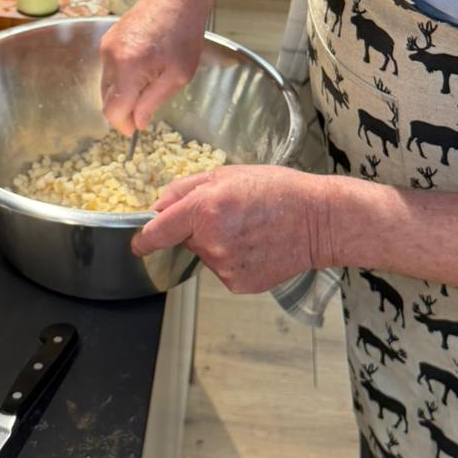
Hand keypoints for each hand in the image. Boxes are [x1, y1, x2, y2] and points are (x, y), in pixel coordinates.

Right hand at [100, 0, 210, 135]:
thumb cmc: (184, 34)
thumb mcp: (177, 76)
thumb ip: (153, 102)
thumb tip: (137, 123)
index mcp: (128, 68)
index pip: (113, 111)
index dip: (124, 125)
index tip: (136, 130)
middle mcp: (110, 57)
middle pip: (106, 99)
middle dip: (124, 110)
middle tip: (146, 109)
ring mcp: (106, 46)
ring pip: (107, 84)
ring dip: (123, 93)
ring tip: (149, 82)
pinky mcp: (108, 38)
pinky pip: (109, 68)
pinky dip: (122, 77)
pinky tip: (143, 68)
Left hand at [133, 166, 338, 294]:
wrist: (319, 221)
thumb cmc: (279, 191)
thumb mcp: (229, 174)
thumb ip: (186, 189)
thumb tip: (158, 206)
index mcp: (205, 208)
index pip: (157, 232)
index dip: (144, 238)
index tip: (138, 242)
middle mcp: (211, 241)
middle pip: (185, 239)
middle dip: (198, 228)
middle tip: (232, 214)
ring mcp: (225, 266)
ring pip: (205, 255)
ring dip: (217, 244)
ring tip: (250, 229)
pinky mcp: (238, 283)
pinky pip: (222, 270)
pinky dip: (233, 259)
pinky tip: (256, 246)